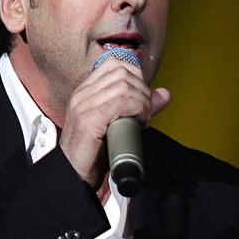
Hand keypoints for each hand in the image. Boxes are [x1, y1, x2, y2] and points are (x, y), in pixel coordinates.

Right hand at [58, 56, 170, 188]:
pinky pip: (120, 103)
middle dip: (143, 90)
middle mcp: (82, 94)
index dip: (136, 75)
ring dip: (142, 102)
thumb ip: (139, 106)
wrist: (73, 174)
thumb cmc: (93, 152)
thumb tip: (165, 94)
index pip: (114, 64)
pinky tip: (140, 123)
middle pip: (122, 73)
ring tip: (144, 119)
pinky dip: (137, 110)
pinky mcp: (89, 120)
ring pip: (124, 86)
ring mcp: (83, 106)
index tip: (143, 96)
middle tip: (146, 112)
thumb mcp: (117, 123)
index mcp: (85, 92)